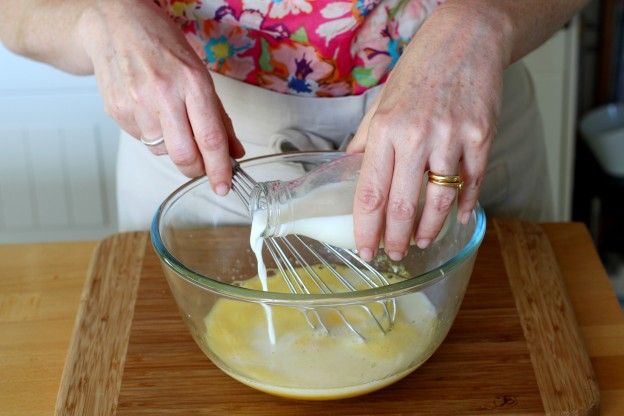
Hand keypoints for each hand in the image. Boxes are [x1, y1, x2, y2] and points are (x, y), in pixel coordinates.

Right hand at [78, 0, 243, 193]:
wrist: (114, 25)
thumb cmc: (162, 46)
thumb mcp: (199, 73)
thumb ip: (219, 116)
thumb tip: (234, 151)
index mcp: (191, 82)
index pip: (210, 138)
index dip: (219, 169)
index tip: (224, 185)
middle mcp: (163, 94)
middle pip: (185, 155)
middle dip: (197, 169)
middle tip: (202, 167)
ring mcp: (136, 104)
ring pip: (162, 152)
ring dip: (173, 148)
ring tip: (171, 120)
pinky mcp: (117, 111)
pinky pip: (142, 140)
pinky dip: (153, 136)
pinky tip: (150, 112)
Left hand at [347, 5, 508, 260]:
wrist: (467, 39)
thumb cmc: (420, 71)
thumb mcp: (382, 102)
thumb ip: (367, 141)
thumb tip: (350, 172)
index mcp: (385, 129)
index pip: (370, 192)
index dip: (366, 228)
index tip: (365, 249)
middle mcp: (417, 136)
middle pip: (403, 204)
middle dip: (396, 238)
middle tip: (394, 255)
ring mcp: (452, 138)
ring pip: (439, 200)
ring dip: (429, 229)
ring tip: (420, 241)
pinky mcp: (482, 138)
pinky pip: (473, 183)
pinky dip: (466, 205)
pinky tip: (458, 218)